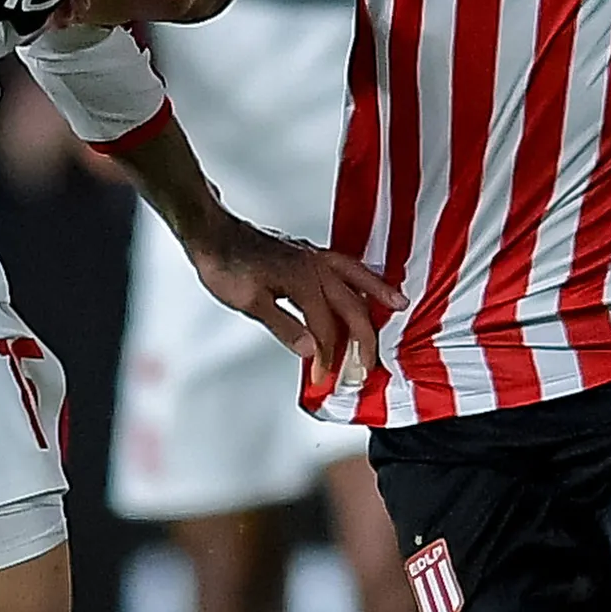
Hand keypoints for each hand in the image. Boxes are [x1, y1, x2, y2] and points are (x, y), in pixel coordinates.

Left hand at [185, 213, 403, 380]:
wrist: (211, 235)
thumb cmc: (226, 265)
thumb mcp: (250, 303)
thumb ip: (283, 326)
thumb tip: (310, 350)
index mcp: (303, 282)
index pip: (325, 329)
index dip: (326, 357)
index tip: (323, 377)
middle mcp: (314, 267)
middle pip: (351, 306)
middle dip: (363, 339)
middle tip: (368, 365)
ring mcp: (312, 257)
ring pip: (356, 276)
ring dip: (378, 292)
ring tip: (399, 304)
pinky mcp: (307, 253)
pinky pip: (344, 265)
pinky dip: (361, 276)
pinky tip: (364, 284)